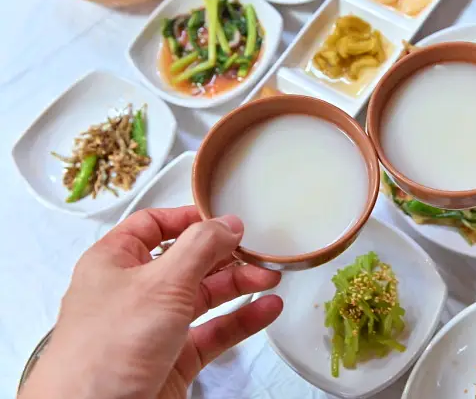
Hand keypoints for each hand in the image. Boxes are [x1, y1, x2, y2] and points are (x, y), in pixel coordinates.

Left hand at [19, 206, 282, 398]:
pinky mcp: (173, 358)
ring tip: (269, 277)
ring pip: (203, 296)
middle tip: (256, 250)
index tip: (224, 220)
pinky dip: (241, 320)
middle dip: (224, 255)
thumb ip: (199, 247)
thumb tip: (226, 223)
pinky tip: (265, 309)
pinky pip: (213, 331)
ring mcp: (153, 327)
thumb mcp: (161, 283)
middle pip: (187, 261)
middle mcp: (132, 292)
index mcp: (114, 262)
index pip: (153, 225)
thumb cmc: (105, 353)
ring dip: (238, 286)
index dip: (189, 219)